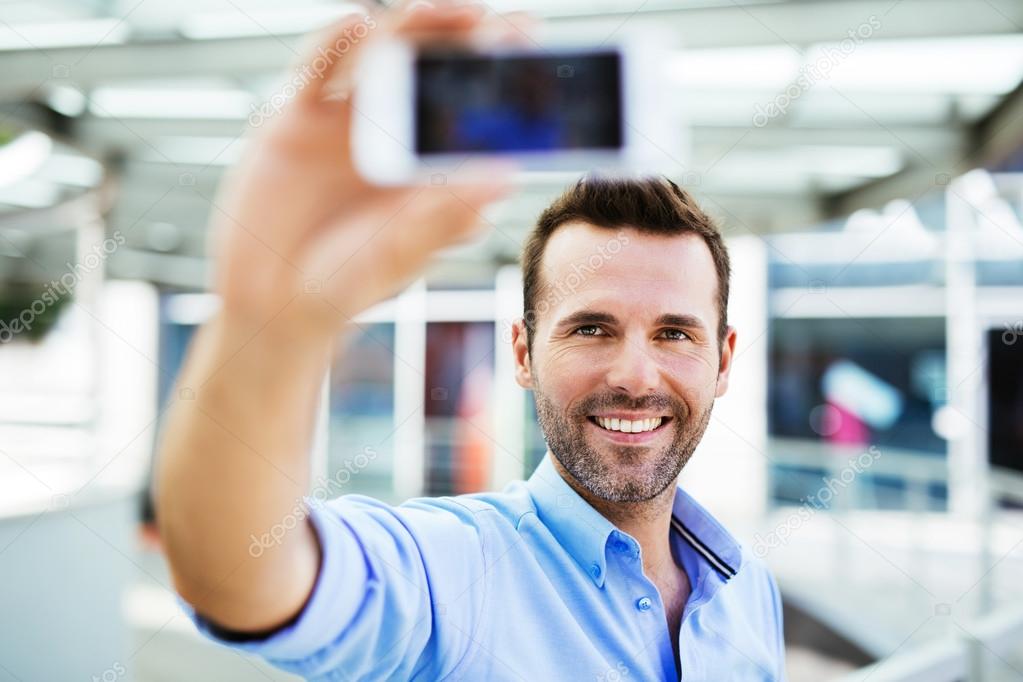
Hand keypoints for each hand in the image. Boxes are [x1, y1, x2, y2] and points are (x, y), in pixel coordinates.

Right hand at [208, 2, 514, 340]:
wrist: (273, 302)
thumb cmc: (345, 283)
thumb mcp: (400, 252)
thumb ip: (445, 214)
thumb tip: (504, 176)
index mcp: (423, 165)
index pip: (470, 111)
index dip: (503, 86)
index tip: (540, 66)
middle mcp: (389, 134)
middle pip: (433, 71)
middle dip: (473, 45)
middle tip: (515, 28)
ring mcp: (342, 122)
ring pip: (382, 57)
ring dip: (418, 29)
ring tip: (455, 12)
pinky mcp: (294, 120)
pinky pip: (315, 70)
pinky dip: (333, 43)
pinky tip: (357, 24)